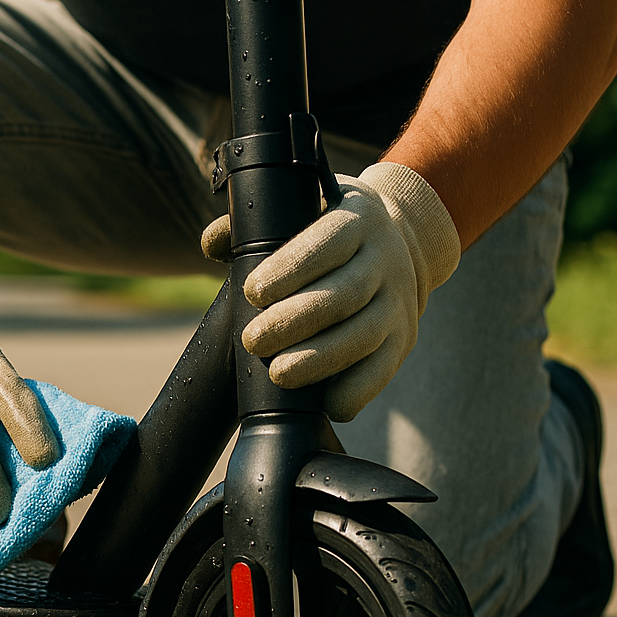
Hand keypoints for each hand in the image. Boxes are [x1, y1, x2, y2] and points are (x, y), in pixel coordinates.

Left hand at [200, 162, 459, 420]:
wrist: (402, 242)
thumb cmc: (327, 234)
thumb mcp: (302, 211)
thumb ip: (254, 224)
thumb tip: (213, 243)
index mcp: (356, 220)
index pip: (327, 242)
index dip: (291, 268)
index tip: (253, 293)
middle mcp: (385, 259)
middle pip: (345, 294)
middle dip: (295, 321)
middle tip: (253, 341)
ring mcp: (398, 302)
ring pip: (365, 334)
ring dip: (320, 360)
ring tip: (279, 374)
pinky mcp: (404, 338)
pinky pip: (385, 369)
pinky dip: (358, 389)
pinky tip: (329, 405)